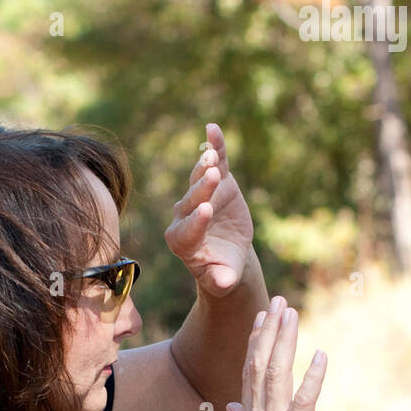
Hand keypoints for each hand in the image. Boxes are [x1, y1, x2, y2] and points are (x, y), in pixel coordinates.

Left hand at [164, 122, 254, 297]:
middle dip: (202, 189)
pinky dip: (215, 146)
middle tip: (212, 178)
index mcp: (182, 241)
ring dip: (205, 166)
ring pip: (199, 180)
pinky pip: (214, 162)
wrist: (228, 255)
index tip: (206, 212)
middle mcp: (184, 215)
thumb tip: (223, 282)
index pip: (187, 230)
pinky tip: (213, 128)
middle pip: (192, 200)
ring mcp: (199, 195)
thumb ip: (220, 280)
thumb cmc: (222, 270)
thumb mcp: (223, 279)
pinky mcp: (215, 182)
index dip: (197, 221)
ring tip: (212, 155)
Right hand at [223, 299, 326, 410]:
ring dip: (285, 342)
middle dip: (271, 331)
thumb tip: (233, 406)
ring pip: (278, 374)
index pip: (250, 372)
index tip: (262, 318)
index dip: (256, 342)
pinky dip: (312, 379)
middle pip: (262, 364)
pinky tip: (321, 356)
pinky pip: (304, 403)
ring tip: (290, 314)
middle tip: (278, 301)